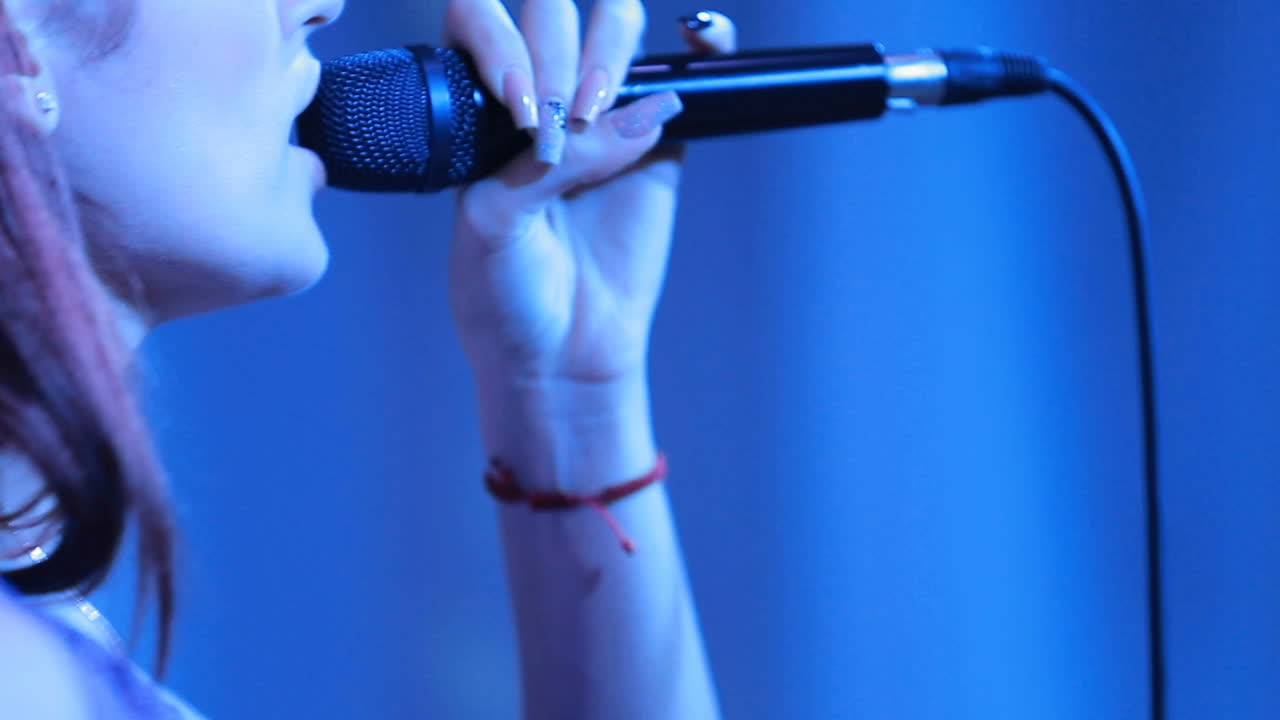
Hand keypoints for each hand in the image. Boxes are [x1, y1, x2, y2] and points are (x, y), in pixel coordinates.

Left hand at [445, 4, 737, 384]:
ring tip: (601, 112)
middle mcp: (537, 101)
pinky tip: (703, 36)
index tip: (521, 105)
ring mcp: (602, 120)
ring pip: (615, 31)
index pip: (483, 22)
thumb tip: (628, 115)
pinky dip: (703, 44)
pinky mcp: (659, 146)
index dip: (504, 42)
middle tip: (564, 116)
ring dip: (611, 49)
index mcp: (478, 112)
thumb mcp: (495, 222)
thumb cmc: (506, 296)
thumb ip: (547, 160)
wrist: (561, 356)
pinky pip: (684, 76)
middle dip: (559, 51)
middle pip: (555, 16)